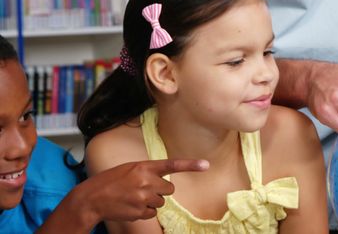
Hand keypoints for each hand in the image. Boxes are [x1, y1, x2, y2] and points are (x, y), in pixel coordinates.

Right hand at [67, 159, 207, 224]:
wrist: (91, 198)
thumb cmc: (109, 181)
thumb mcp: (129, 168)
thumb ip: (147, 171)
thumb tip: (163, 182)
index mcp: (144, 167)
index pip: (172, 164)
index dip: (191, 165)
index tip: (206, 165)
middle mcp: (146, 181)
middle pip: (169, 189)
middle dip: (160, 190)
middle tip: (144, 189)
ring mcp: (143, 198)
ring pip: (161, 202)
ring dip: (151, 201)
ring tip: (133, 197)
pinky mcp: (139, 211)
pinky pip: (152, 213)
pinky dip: (144, 211)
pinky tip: (131, 206)